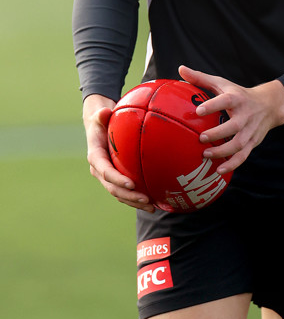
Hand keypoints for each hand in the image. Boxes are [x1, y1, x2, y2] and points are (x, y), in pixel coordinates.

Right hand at [83, 94, 154, 211]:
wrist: (99, 128)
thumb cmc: (102, 120)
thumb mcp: (100, 116)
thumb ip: (101, 115)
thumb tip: (105, 112)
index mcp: (95, 157)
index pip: (105, 171)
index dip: (117, 179)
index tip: (131, 184)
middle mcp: (100, 170)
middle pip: (113, 188)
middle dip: (129, 196)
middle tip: (146, 199)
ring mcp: (107, 176)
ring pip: (119, 194)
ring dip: (134, 202)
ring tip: (152, 206)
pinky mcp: (115, 178)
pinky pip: (125, 192)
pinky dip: (137, 198)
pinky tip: (153, 201)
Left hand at [178, 65, 283, 174]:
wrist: (269, 105)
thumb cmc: (239, 94)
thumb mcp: (223, 83)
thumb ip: (201, 78)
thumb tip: (180, 69)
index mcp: (237, 98)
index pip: (226, 100)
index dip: (213, 105)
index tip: (198, 111)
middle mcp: (245, 115)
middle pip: (234, 126)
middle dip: (218, 133)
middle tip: (201, 137)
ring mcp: (250, 130)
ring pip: (239, 144)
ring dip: (223, 151)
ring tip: (205, 154)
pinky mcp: (252, 142)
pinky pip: (243, 156)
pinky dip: (233, 164)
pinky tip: (219, 170)